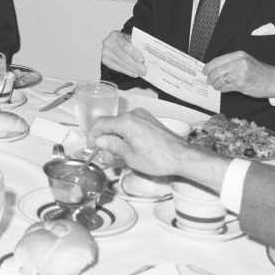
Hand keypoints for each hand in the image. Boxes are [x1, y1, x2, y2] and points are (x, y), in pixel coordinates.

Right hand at [91, 108, 227, 190]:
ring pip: (122, 127)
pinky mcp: (150, 121)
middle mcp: (134, 114)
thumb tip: (101, 140)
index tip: (92, 147)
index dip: (92, 135)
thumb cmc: (158, 158)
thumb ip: (112, 145)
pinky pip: (132, 126)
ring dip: (118, 141)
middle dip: (108, 142)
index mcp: (126, 122)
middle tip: (110, 159)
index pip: (101, 124)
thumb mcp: (129, 157)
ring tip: (121, 158)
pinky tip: (130, 151)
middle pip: (112, 126)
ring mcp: (143, 116)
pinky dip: (127, 137)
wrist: (182, 157)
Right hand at [100, 31, 145, 77]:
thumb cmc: (126, 40)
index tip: (142, 60)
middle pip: (123, 56)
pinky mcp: (104, 60)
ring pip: (120, 63)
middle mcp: (107, 43)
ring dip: (132, 69)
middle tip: (143, 69)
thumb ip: (137, 45)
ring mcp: (105, 52)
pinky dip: (127, 72)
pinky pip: (117, 68)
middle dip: (134, 64)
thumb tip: (148, 54)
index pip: (125, 46)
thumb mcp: (132, 39)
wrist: (117, 42)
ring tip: (141, 72)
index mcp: (115, 35)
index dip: (134, 54)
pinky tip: (134, 73)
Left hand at [203, 51, 274, 98]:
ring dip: (216, 84)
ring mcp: (240, 74)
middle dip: (210, 77)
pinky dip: (223, 89)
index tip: (204, 71)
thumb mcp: (246, 61)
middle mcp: (239, 63)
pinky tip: (223, 89)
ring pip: (221, 80)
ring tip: (216, 86)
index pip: (218, 60)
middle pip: (218, 70)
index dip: (209, 66)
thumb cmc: (259, 71)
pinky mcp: (241, 84)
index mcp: (239, 55)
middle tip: (208, 81)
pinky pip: (227, 87)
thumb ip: (232, 62)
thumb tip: (215, 68)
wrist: (274, 80)